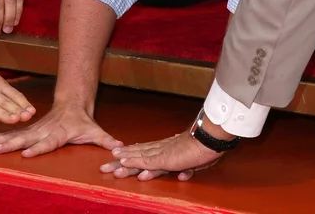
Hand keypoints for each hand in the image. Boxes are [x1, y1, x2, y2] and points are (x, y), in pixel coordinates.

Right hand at [0, 102, 122, 156]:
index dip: (39, 147)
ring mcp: (35, 129)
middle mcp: (45, 130)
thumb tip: (119, 147)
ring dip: (0, 139)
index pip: (48, 142)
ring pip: (16, 134)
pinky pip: (12, 134)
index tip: (27, 153)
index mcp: (59, 132)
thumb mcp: (95, 130)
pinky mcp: (29, 129)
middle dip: (12, 144)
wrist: (72, 101)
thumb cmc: (82, 120)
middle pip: (27, 138)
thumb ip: (106, 140)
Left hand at [101, 124, 228, 181]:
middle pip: (136, 155)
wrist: (210, 140)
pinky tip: (123, 162)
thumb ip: (185, 167)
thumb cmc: (204, 149)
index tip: (118, 158)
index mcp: (166, 149)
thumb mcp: (193, 162)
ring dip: (123, 162)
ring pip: (137, 158)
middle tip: (104, 167)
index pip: (144, 152)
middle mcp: (160, 149)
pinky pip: (146, 160)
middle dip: (120, 161)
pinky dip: (134, 161)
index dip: (130, 155)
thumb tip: (182, 174)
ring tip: (109, 166)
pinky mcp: (164, 158)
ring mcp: (161, 153)